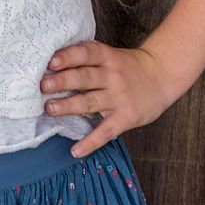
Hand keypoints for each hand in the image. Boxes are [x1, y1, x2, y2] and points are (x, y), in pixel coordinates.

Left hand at [40, 40, 179, 157]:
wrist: (162, 75)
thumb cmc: (128, 66)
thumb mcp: (110, 55)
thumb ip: (87, 58)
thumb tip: (51, 64)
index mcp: (107, 56)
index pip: (86, 53)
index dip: (68, 57)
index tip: (51, 61)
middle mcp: (112, 75)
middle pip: (84, 77)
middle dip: (62, 81)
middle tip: (42, 85)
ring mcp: (119, 97)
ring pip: (90, 101)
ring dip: (69, 106)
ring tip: (50, 108)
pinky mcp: (126, 117)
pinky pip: (106, 131)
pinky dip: (91, 142)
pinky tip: (76, 150)